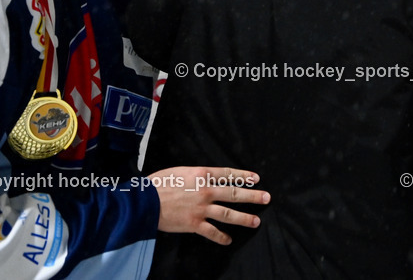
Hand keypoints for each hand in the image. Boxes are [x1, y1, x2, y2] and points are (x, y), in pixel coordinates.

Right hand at [153, 166, 269, 244]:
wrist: (145, 201)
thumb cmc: (158, 183)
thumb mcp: (180, 171)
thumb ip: (196, 175)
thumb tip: (206, 177)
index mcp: (202, 174)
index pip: (228, 174)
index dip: (244, 176)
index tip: (256, 178)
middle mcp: (206, 191)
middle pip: (234, 193)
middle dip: (253, 196)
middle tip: (266, 198)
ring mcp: (201, 209)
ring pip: (228, 214)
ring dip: (244, 218)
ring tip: (256, 221)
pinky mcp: (194, 224)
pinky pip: (212, 232)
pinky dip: (221, 237)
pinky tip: (229, 240)